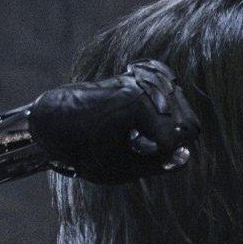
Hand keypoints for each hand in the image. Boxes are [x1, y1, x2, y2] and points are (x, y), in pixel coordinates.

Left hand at [28, 60, 196, 183]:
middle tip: (144, 147)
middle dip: (173, 141)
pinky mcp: (139, 74)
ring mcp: (142, 78)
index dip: (166, 156)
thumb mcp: (118, 169)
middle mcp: (143, 88)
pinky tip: (148, 115)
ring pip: (182, 107)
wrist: (54, 121)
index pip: (179, 138)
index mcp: (137, 107)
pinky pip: (170, 86)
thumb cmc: (81, 149)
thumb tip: (186, 155)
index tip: (144, 158)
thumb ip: (157, 165)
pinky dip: (168, 103)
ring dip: (170, 125)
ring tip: (142, 133)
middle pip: (189, 122)